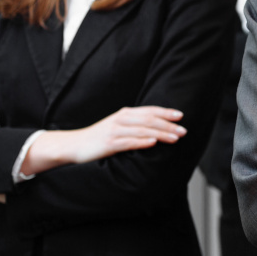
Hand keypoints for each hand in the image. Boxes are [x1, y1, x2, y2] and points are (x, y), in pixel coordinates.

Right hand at [21, 106, 185, 175]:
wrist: (73, 145)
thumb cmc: (98, 137)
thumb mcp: (118, 126)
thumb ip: (134, 124)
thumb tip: (156, 127)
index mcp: (124, 114)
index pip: (149, 111)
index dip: (165, 112)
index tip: (181, 116)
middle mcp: (120, 120)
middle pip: (149, 120)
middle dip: (168, 125)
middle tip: (183, 130)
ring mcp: (114, 132)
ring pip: (142, 131)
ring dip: (160, 134)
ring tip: (175, 138)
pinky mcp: (109, 144)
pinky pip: (128, 142)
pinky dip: (142, 142)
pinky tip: (153, 143)